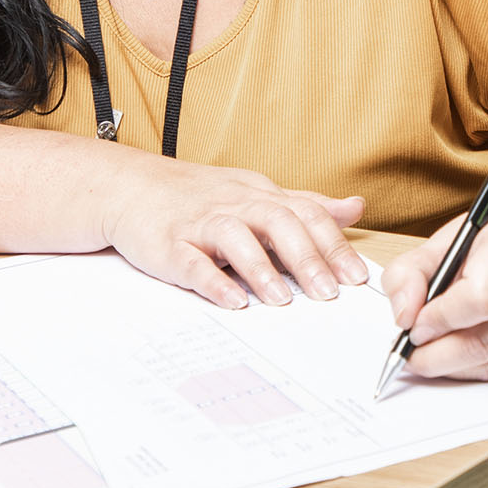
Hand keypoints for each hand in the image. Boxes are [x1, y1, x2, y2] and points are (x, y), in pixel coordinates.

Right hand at [102, 161, 367, 308]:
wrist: (130, 186)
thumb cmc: (199, 196)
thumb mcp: (257, 192)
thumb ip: (305, 204)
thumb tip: (355, 208)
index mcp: (260, 195)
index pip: (306, 213)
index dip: (333, 244)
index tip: (357, 277)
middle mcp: (235, 205)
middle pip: (277, 222)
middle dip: (306, 258)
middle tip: (329, 293)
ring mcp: (201, 223)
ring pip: (236, 238)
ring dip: (261, 269)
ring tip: (283, 300)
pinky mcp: (169, 244)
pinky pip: (192, 262)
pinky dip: (213, 281)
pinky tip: (232, 301)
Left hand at [380, 192, 487, 380]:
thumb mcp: (447, 238)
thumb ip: (411, 272)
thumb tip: (402, 316)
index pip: (480, 298)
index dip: (439, 319)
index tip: (412, 325)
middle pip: (485, 340)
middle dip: (436, 355)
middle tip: (409, 353)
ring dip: (450, 367)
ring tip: (426, 354)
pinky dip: (471, 369)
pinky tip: (454, 357)